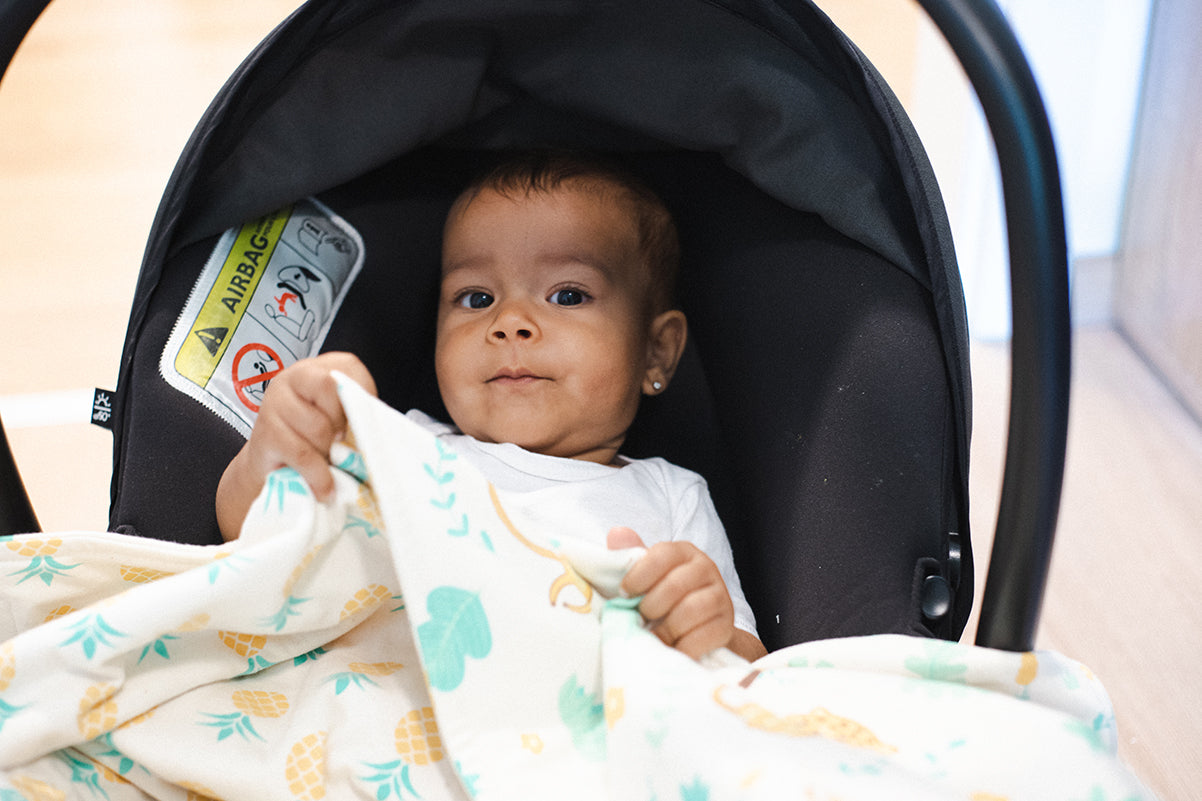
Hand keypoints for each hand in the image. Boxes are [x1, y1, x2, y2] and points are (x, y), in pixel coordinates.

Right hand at [216, 352, 376, 540]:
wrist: (274, 465)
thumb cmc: (317, 439)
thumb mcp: (341, 420)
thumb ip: (358, 415)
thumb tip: (381, 431)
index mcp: (319, 368)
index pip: (349, 369)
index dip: (360, 399)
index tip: (359, 422)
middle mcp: (294, 377)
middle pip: (328, 387)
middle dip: (342, 421)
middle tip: (342, 442)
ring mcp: (275, 403)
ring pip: (318, 426)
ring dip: (329, 452)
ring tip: (328, 462)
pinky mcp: (265, 434)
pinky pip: (302, 454)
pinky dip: (319, 475)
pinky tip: (325, 487)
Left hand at [607, 526, 738, 659]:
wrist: (699, 628)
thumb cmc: (664, 599)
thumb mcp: (645, 576)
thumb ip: (630, 556)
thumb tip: (616, 534)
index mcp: (683, 552)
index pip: (661, 556)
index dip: (638, 576)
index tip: (623, 594)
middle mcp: (706, 568)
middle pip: (674, 586)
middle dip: (651, 607)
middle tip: (640, 619)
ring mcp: (720, 596)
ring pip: (691, 610)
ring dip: (666, 628)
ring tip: (655, 636)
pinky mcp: (726, 624)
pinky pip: (704, 636)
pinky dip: (683, 646)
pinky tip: (673, 648)